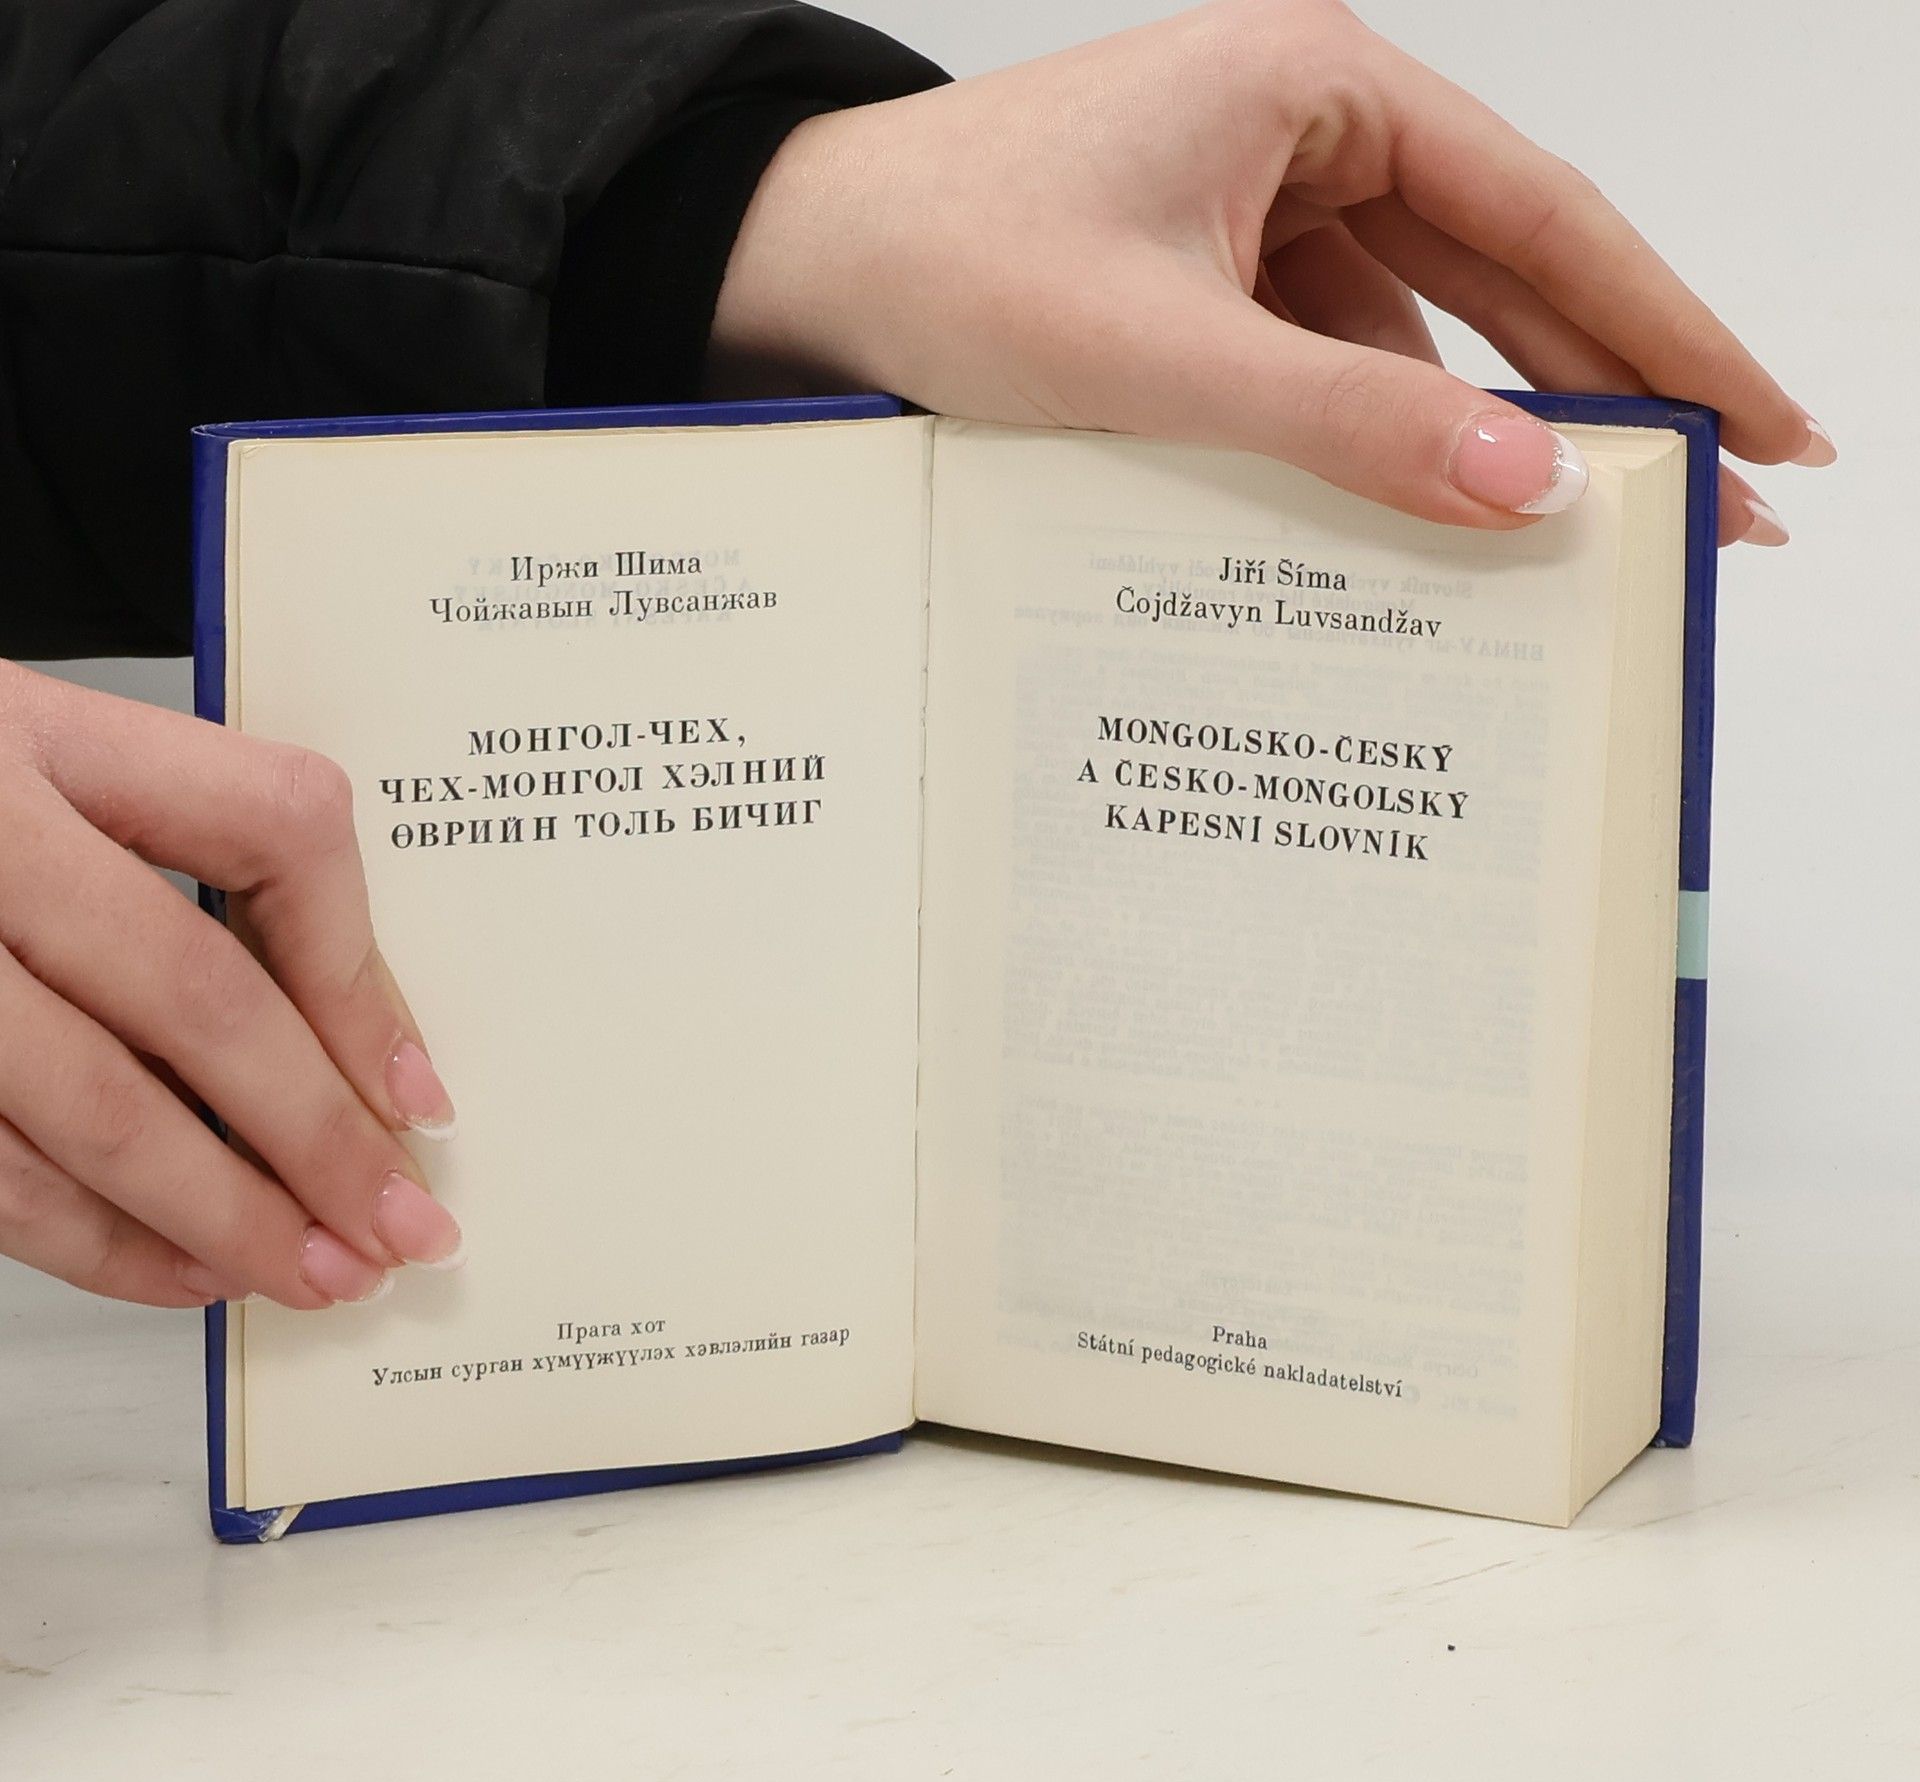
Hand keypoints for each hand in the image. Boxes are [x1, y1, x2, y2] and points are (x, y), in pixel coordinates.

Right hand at [0, 663, 461, 1308]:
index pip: (273, 825)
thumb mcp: (42, 764)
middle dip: (314, 1136)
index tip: (419, 1095)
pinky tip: (180, 1270)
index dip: (362, 976)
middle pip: (190, 993)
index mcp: (39, 728)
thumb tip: (352, 1055)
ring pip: (85, 1107)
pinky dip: (92, 1241)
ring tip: (311, 1276)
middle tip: (399, 1228)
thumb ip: (174, 863)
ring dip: (217, 1216)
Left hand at [711, 0, 1827, 544]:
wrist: (790, 272)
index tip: (1764, 424)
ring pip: (1411, 335)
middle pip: (1500, 275)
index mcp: (1318, 89)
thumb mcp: (1163, 353)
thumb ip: (1348, 423)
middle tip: (1718, 507)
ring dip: (1474, 435)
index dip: (1668, 328)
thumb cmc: (946, 262)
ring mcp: (1251, 211)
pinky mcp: (1201, 282)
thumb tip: (1528, 487)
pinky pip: (1321, 367)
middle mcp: (1300, 134)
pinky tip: (1404, 528)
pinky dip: (1364, 445)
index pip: (1544, 217)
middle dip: (1602, 391)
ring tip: (1566, 548)